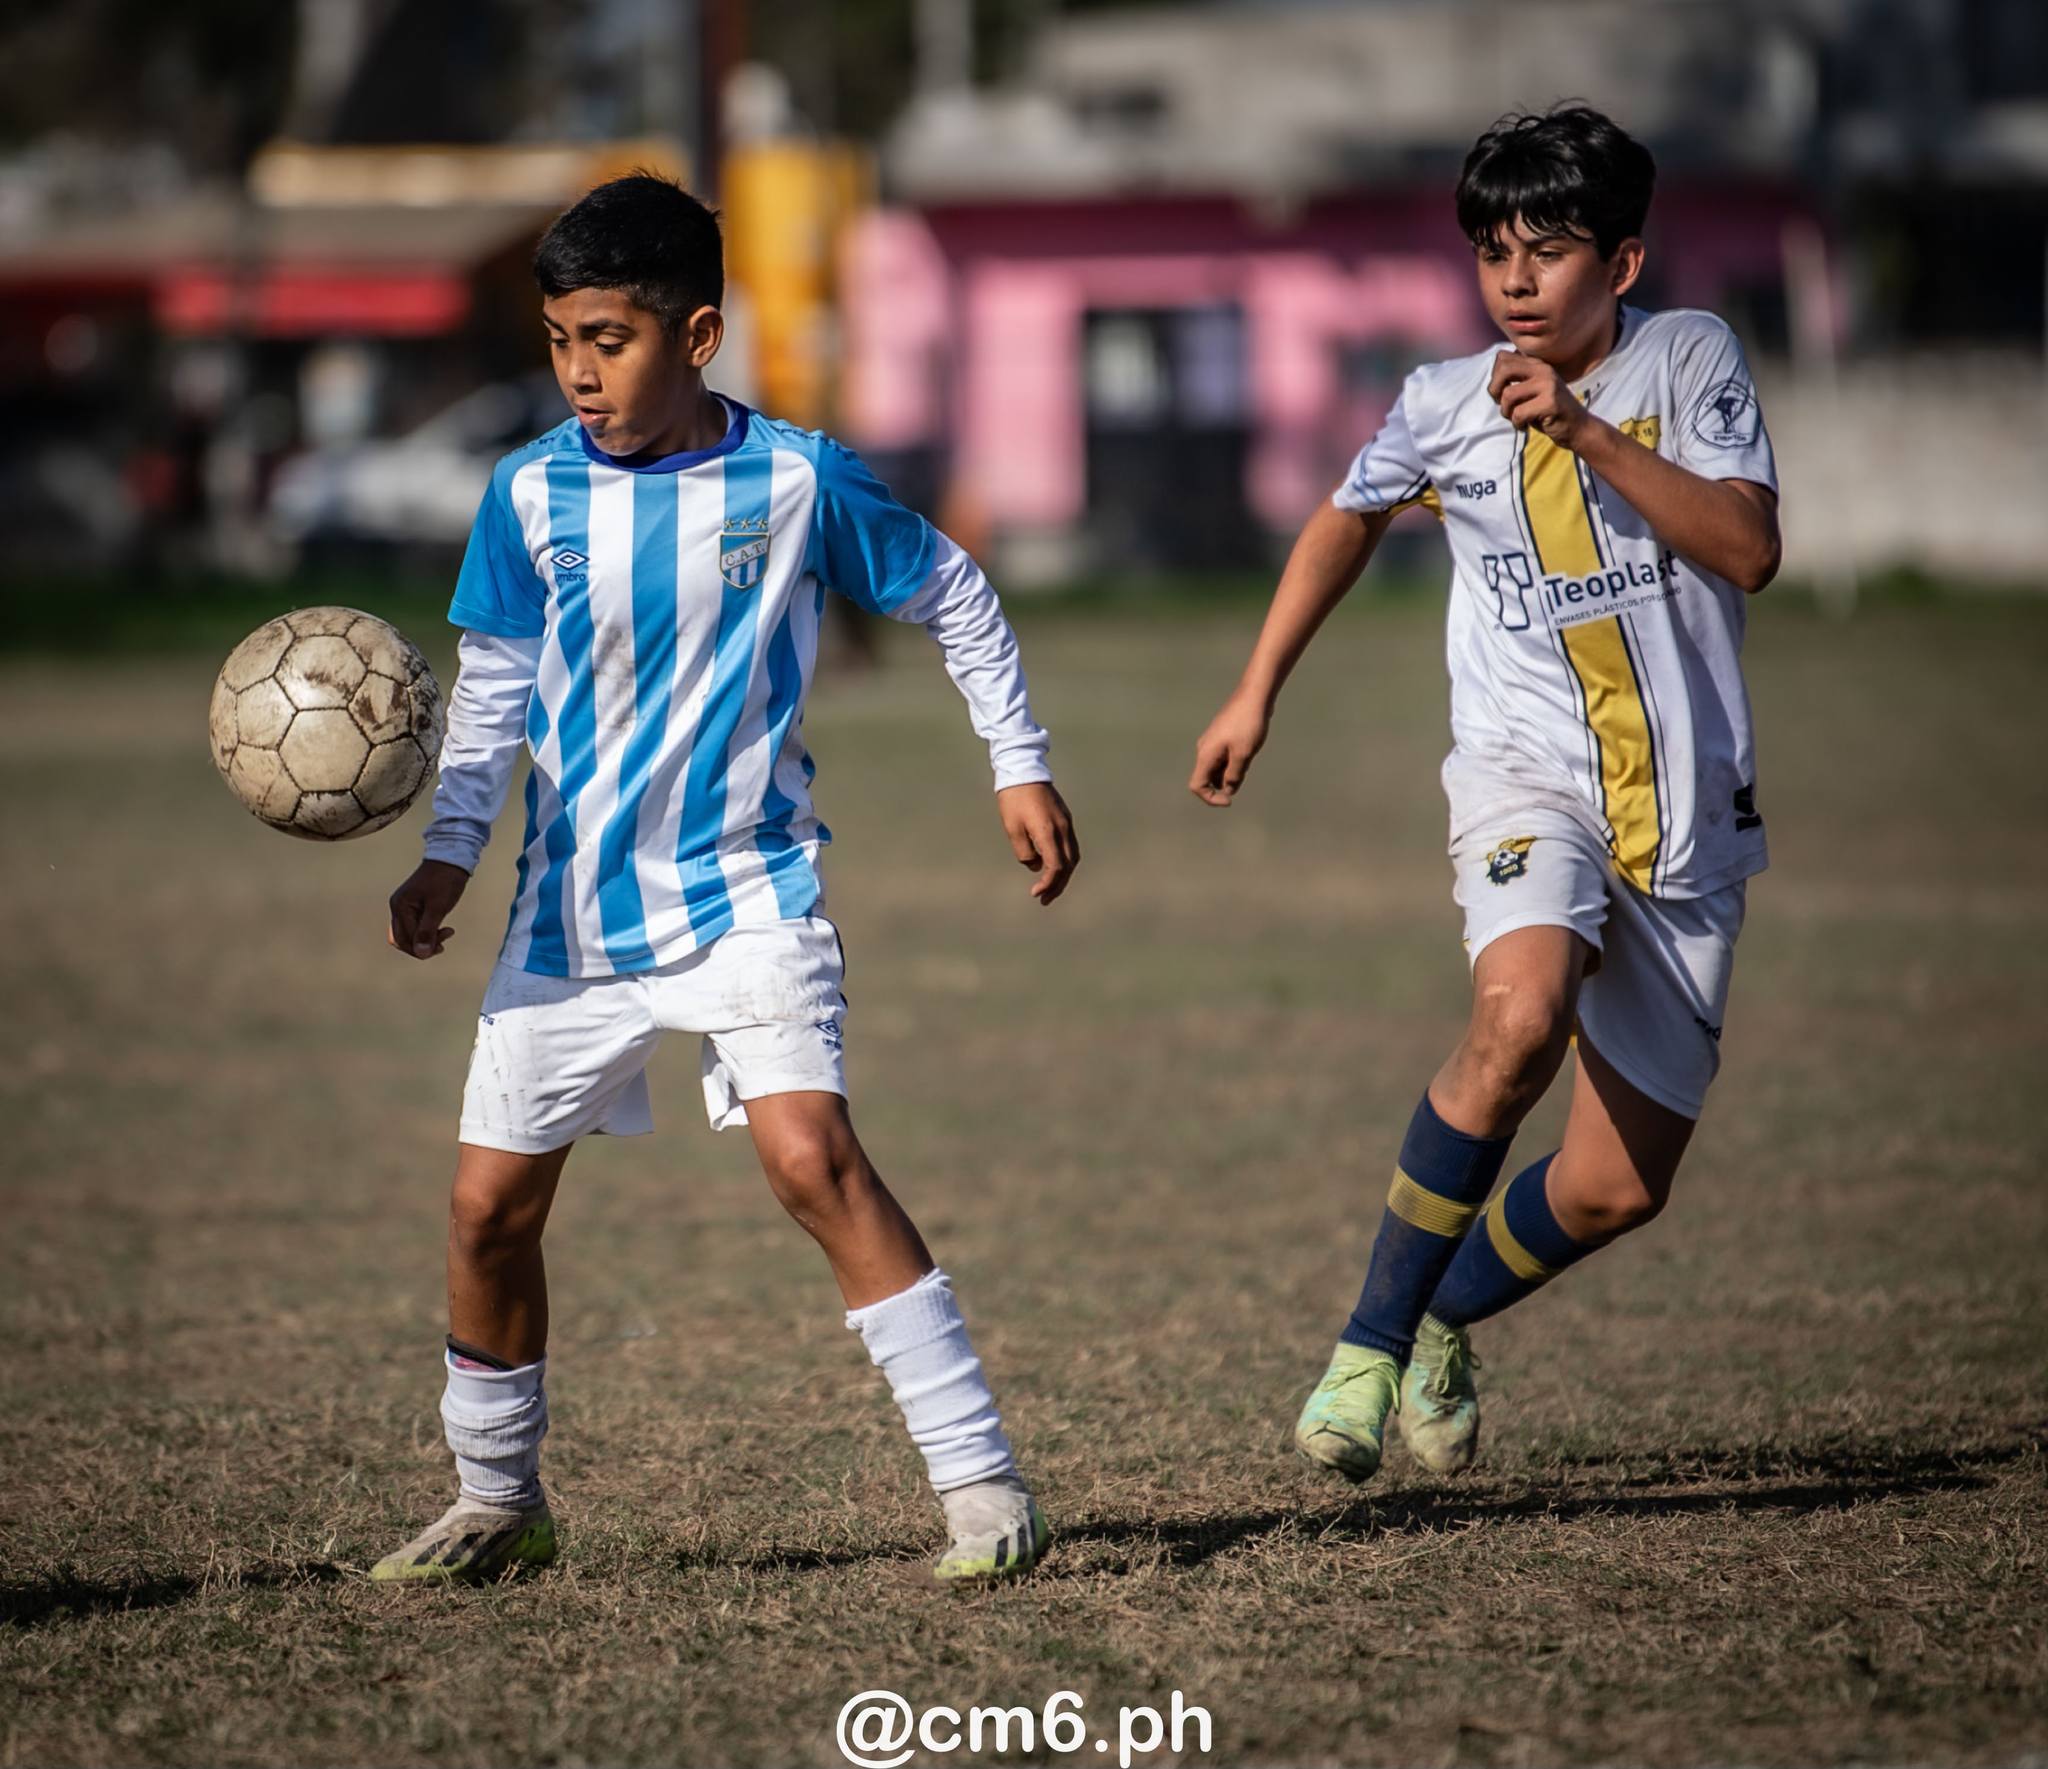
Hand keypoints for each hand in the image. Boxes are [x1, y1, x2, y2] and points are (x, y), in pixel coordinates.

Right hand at [388, 859, 468, 958]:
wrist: (451, 858)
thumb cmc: (445, 881)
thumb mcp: (438, 907)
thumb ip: (427, 931)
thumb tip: (421, 954)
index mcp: (400, 907)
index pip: (405, 939)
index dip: (421, 949)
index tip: (441, 946)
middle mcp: (397, 907)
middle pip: (402, 939)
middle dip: (421, 946)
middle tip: (442, 945)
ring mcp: (404, 906)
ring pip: (408, 933)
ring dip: (424, 939)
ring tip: (445, 934)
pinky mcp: (412, 905)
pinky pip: (414, 925)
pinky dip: (426, 931)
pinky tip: (441, 929)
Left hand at [997, 782, 1079, 905]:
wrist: (1024, 771)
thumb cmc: (1013, 799)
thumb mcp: (1012, 828)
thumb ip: (1024, 851)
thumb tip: (1036, 866)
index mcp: (1048, 832)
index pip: (1056, 867)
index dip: (1047, 884)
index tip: (1035, 893)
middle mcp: (1062, 829)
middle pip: (1068, 866)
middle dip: (1058, 885)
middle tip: (1044, 899)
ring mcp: (1067, 823)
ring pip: (1073, 857)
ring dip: (1064, 875)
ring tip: (1051, 888)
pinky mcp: (1065, 819)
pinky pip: (1071, 846)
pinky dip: (1065, 862)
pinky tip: (1055, 867)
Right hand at [1189, 689, 1269, 806]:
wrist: (1254, 696)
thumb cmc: (1248, 724)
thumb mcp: (1243, 754)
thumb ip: (1234, 775)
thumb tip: (1228, 790)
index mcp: (1206, 754)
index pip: (1197, 785)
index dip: (1210, 798)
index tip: (1230, 800)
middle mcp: (1205, 749)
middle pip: (1207, 778)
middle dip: (1223, 785)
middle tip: (1243, 777)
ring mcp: (1213, 742)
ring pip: (1216, 768)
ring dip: (1230, 773)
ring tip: (1247, 760)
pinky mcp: (1222, 737)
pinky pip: (1223, 758)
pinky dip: (1233, 763)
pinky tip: (1248, 752)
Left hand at [1489, 351, 1591, 447]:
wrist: (1577, 427)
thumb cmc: (1547, 412)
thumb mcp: (1530, 391)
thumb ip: (1515, 380)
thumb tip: (1492, 380)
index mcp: (1537, 364)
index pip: (1502, 357)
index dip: (1495, 377)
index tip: (1502, 392)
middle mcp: (1543, 370)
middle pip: (1503, 369)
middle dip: (1495, 390)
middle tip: (1502, 404)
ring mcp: (1548, 385)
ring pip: (1508, 395)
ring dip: (1506, 412)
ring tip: (1517, 418)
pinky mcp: (1550, 402)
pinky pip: (1518, 413)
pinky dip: (1517, 423)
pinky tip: (1525, 426)